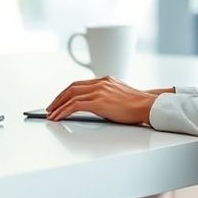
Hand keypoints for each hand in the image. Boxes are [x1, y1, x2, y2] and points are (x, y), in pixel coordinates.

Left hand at [45, 76, 162, 124]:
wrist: (148, 106)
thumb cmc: (137, 105)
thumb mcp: (119, 96)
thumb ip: (106, 96)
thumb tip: (94, 106)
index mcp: (105, 80)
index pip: (79, 84)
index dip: (66, 93)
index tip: (59, 100)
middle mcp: (100, 83)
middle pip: (72, 88)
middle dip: (58, 98)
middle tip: (50, 108)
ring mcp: (99, 91)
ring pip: (71, 96)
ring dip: (58, 106)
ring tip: (51, 115)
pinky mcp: (99, 102)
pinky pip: (75, 105)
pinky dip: (64, 111)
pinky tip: (59, 117)